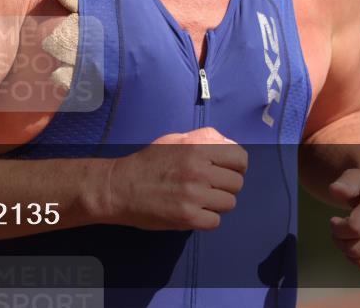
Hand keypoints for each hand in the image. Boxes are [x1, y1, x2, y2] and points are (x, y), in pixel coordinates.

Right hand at [106, 127, 247, 230]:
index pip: (240, 158)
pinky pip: (215, 221)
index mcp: (197, 149)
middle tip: (207, 186)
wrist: (120, 188)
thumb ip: (203, 139)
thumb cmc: (148, 163)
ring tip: (198, 199)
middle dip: (225, 185)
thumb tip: (230, 144)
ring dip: (216, 203)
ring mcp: (194, 196)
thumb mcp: (173, 140)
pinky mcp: (188, 218)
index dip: (235, 165)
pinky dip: (206, 218)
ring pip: (229, 203)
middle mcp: (199, 171)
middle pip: (237, 183)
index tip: (224, 170)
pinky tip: (191, 211)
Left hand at [328, 165, 359, 272]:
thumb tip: (336, 191)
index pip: (354, 228)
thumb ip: (344, 183)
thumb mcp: (357, 176)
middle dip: (340, 241)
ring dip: (349, 253)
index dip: (337, 228)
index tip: (334, 220)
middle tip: (339, 231)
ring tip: (350, 238)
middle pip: (356, 249)